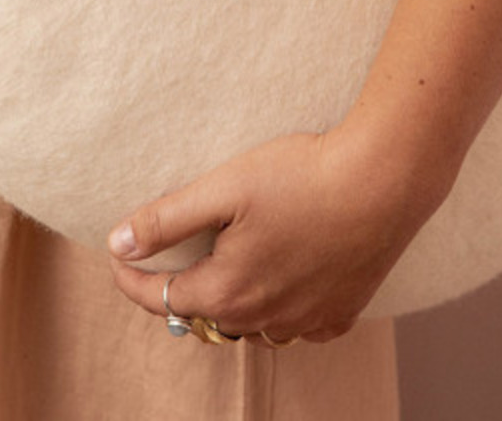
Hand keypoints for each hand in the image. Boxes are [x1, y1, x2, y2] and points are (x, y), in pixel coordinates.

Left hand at [107, 125, 445, 345]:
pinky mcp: (340, 313)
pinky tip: (279, 277)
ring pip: (249, 324)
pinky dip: (277, 306)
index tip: (117, 255)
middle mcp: (263, 320)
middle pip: (204, 316)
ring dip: (229, 302)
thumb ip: (167, 219)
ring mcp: (305, 321)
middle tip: (166, 257)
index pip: (160, 299)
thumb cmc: (303, 176)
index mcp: (227, 292)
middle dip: (179, 291)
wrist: (384, 181)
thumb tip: (119, 244)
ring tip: (222, 264)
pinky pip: (295, 324)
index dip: (131, 277)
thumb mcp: (224, 187)